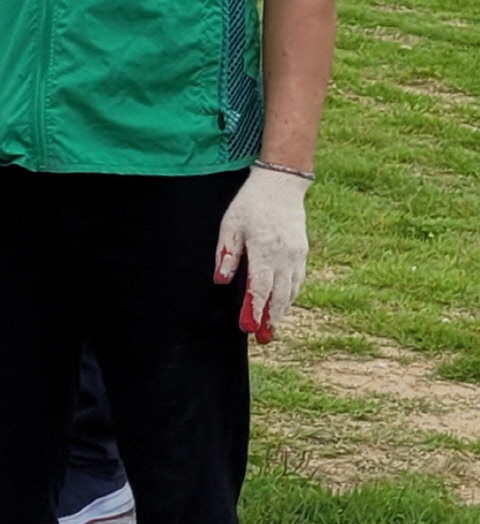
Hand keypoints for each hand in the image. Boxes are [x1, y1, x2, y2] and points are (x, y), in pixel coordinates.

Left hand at [215, 165, 310, 342]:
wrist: (281, 185)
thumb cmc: (250, 204)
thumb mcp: (230, 225)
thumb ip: (226, 254)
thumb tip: (221, 281)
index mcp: (265, 251)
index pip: (260, 288)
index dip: (253, 310)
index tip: (247, 328)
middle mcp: (285, 257)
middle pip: (279, 296)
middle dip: (269, 318)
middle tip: (262, 338)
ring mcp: (297, 256)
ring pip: (291, 290)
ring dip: (281, 310)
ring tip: (272, 327)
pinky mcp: (302, 253)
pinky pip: (298, 280)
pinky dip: (291, 295)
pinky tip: (283, 304)